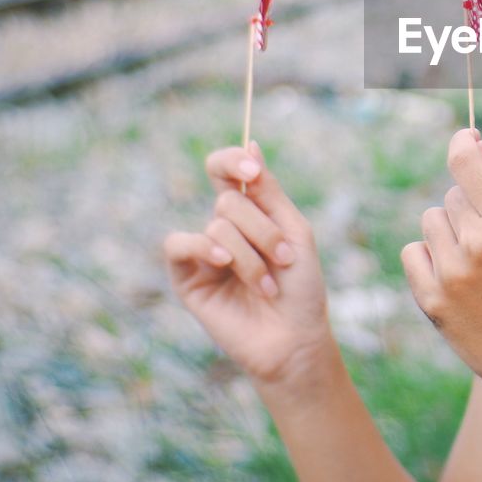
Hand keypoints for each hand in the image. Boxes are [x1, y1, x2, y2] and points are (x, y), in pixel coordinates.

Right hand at [163, 140, 335, 385]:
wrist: (295, 339)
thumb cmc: (301, 287)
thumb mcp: (294, 231)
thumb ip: (269, 191)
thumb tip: (251, 143)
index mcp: (251, 212)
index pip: (225, 170)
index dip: (232, 160)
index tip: (251, 169)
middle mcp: (224, 228)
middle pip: (230, 199)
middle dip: (263, 229)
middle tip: (285, 260)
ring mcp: (204, 253)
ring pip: (217, 223)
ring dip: (250, 253)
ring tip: (267, 285)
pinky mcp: (187, 278)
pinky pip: (179, 244)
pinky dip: (205, 248)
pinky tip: (224, 263)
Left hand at [400, 129, 481, 406]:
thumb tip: (472, 146)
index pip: (466, 162)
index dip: (462, 144)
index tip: (464, 138)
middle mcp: (478, 242)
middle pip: (451, 196)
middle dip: (466, 210)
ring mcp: (451, 272)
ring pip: (430, 221)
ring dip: (446, 235)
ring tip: (473, 265)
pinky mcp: (431, 300)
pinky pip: (413, 252)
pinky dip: (427, 260)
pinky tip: (452, 280)